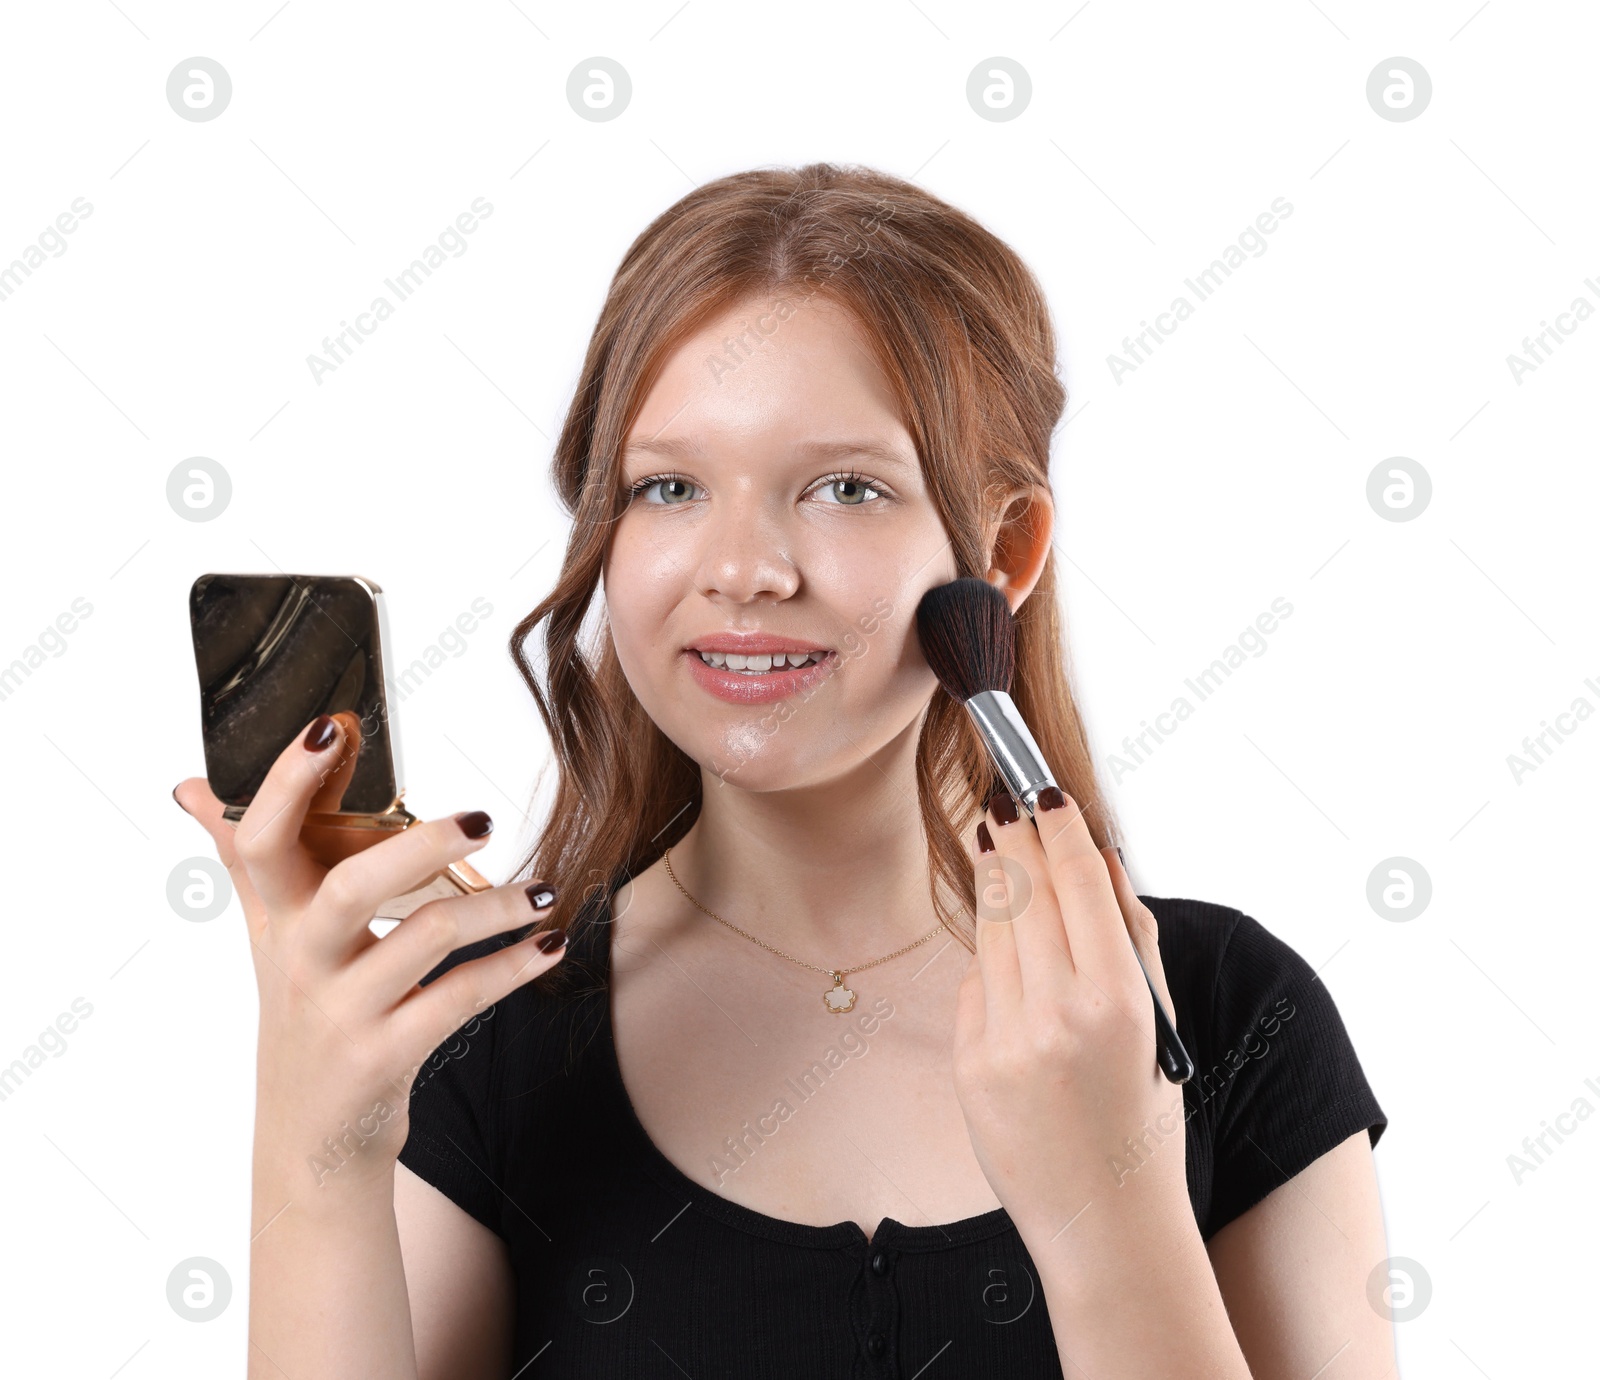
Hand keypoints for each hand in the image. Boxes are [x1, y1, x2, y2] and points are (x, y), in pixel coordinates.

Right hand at [173, 711, 567, 1193]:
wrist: (309, 1142)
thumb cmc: (302, 1017)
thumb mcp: (269, 940)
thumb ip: (245, 862)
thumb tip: (194, 787)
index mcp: (274, 920)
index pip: (259, 838)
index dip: (286, 781)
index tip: (334, 725)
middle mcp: (300, 962)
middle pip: (349, 885)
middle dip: (419, 844)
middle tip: (481, 819)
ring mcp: (341, 1013)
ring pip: (423, 939)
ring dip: (495, 909)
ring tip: (543, 893)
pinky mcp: (383, 1057)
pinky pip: (459, 999)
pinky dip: (512, 967)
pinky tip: (548, 945)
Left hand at [951, 787, 1187, 1248]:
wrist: (1104, 1224)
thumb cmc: (1145, 1122)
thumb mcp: (1159, 1026)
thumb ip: (1132, 937)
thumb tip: (1100, 857)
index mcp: (1118, 1000)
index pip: (1076, 880)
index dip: (1057, 824)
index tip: (1044, 789)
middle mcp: (1057, 1014)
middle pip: (1024, 891)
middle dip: (1015, 838)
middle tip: (1004, 800)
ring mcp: (1004, 1040)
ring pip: (992, 930)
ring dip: (995, 883)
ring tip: (997, 845)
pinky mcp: (968, 1064)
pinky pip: (975, 986)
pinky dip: (991, 963)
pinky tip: (1006, 954)